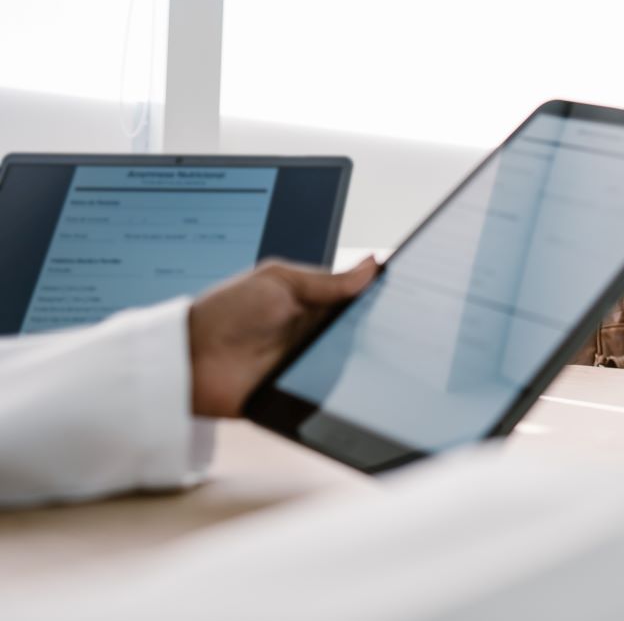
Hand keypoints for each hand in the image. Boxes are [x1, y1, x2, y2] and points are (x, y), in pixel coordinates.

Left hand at [188, 257, 378, 416]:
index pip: (356, 298)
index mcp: (310, 303)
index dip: (377, 295)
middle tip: (394, 322)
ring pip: (353, 360)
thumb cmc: (225, 313)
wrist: (190, 363)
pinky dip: (345, 386)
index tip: (401, 291)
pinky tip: (357, 377)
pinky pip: (334, 391)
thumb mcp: (277, 282)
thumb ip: (326, 280)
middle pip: (360, 330)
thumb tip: (372, 264)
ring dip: (362, 356)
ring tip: (381, 349)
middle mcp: (314, 332)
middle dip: (377, 326)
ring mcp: (310, 363)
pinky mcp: (303, 392)